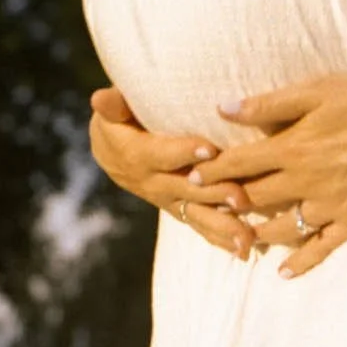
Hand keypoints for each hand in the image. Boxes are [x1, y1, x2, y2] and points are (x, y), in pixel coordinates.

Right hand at [87, 87, 257, 257]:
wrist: (113, 151)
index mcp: (138, 155)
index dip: (184, 152)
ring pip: (196, 214)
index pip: (162, 155)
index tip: (210, 149)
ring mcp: (168, 200)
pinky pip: (199, 225)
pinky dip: (220, 238)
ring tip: (248, 238)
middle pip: (186, 190)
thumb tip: (99, 97)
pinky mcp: (178, 209)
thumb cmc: (121, 119)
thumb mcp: (114, 109)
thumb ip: (114, 105)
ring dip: (223, 226)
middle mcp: (153, 183)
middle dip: (215, 194)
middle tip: (241, 198)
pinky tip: (244, 250)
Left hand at [196, 73, 346, 277]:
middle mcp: (305, 183)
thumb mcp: (318, 89)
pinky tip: (284, 272)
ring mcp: (330, 207)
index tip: (188, 176)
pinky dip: (301, 262)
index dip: (212, 170)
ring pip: (282, 228)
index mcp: (293, 148)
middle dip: (226, 204)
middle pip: (255, 199)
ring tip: (235, 237)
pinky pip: (322, 248)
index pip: (240, 164)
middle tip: (203, 210)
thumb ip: (270, 104)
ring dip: (255, 233)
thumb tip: (224, 108)